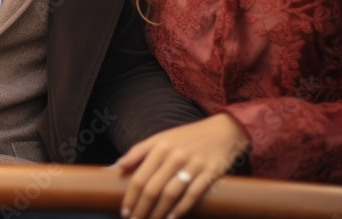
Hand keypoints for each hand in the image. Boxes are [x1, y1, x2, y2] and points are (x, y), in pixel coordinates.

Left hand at [114, 113, 249, 218]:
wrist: (223, 131)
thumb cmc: (188, 137)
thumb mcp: (161, 137)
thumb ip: (139, 151)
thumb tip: (118, 166)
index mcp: (160, 146)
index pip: (140, 177)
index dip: (130, 197)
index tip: (124, 212)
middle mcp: (175, 155)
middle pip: (153, 188)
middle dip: (141, 209)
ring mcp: (193, 164)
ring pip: (171, 194)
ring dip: (159, 213)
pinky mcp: (210, 172)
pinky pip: (193, 194)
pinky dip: (182, 208)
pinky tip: (172, 218)